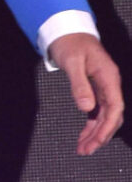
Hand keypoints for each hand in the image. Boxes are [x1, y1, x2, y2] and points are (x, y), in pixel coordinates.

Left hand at [48, 33, 123, 154]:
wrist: (66, 30)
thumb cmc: (70, 42)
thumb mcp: (73, 61)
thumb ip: (79, 84)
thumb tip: (87, 108)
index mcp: (108, 76)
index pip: (115, 107)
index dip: (108, 126)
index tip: (97, 141)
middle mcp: (109, 84)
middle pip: (111, 116)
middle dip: (100, 135)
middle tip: (86, 150)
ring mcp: (103, 87)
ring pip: (103, 116)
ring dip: (94, 133)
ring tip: (83, 149)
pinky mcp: (95, 89)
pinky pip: (96, 111)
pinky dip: (90, 124)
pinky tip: (83, 136)